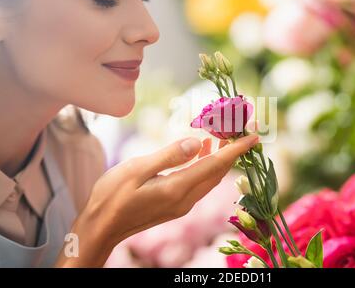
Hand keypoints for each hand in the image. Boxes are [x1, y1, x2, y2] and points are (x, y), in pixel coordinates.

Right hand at [55, 134, 258, 266]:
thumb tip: (197, 142)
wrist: (100, 228)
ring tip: (222, 133)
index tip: (255, 136)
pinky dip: (205, 166)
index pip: (215, 166)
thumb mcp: (137, 169)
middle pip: (217, 172)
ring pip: (209, 178)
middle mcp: (185, 200)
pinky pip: (198, 183)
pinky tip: (200, 150)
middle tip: (238, 127)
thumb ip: (169, 155)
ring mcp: (181, 205)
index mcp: (177, 189)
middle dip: (232, 150)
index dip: (236, 150)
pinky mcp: (175, 206)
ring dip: (219, 157)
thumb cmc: (112, 197)